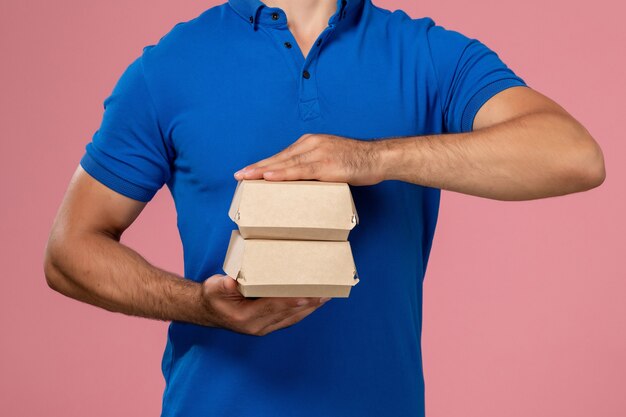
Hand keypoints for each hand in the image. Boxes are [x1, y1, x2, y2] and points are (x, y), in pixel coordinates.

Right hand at [200, 274, 329, 335]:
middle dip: (307, 303)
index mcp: (245, 317)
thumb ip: (222, 285)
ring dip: (310, 307)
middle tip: (325, 291)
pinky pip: (290, 318)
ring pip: (292, 318)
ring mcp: (264, 328)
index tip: (305, 294)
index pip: (272, 307)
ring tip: (326, 295)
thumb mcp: (213, 287)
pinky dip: (304, 310)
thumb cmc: (213, 296)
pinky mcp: (268, 325)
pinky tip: (314, 302)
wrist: (208, 311)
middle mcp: (257, 326)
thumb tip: (231, 282)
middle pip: (287, 314)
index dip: (289, 301)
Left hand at [233, 133, 385, 184]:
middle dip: (257, 167)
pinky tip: (269, 177)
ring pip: (285, 163)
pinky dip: (282, 174)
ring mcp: (318, 153)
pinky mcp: (326, 165)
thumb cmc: (357, 162)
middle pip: (279, 157)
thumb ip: (315, 168)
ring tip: (247, 177)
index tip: (248, 171)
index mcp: (311, 143)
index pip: (282, 155)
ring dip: (264, 171)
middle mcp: (311, 145)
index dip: (264, 164)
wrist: (378, 158)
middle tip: (238, 175)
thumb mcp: (332, 160)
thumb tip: (302, 184)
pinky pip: (300, 171)